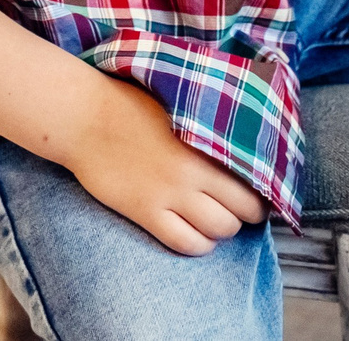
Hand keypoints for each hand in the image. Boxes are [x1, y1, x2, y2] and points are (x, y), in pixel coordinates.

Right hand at [66, 76, 269, 254]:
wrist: (85, 117)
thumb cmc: (131, 104)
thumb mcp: (180, 103)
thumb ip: (209, 122)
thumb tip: (240, 129)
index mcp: (206, 139)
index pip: (255, 175)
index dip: (262, 189)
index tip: (260, 191)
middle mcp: (195, 170)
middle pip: (243, 209)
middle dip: (248, 214)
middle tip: (241, 211)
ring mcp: (170, 194)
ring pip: (219, 230)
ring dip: (222, 230)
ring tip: (216, 221)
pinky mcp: (146, 212)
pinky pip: (185, 243)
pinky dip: (197, 245)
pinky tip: (194, 235)